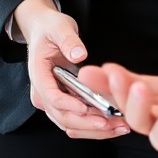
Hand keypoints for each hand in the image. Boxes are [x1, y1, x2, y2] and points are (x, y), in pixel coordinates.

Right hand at [15, 0, 124, 139]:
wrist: (45, 32)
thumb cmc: (50, 30)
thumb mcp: (59, 27)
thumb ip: (68, 40)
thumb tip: (78, 55)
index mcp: (39, 75)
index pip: (51, 97)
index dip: (70, 105)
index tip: (88, 109)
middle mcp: (43, 94)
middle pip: (62, 117)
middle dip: (87, 124)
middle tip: (111, 123)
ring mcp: (52, 102)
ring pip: (70, 125)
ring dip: (94, 130)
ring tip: (119, 126)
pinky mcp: (64, 104)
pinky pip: (77, 122)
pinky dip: (94, 127)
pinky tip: (114, 124)